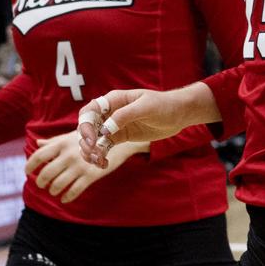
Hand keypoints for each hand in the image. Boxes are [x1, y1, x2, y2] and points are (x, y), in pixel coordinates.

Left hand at [25, 131, 147, 203]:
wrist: (120, 140)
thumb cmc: (94, 137)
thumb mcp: (73, 136)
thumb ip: (55, 141)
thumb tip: (37, 143)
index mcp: (63, 143)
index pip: (39, 156)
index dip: (30, 166)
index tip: (28, 172)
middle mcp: (69, 154)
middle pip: (45, 174)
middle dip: (41, 183)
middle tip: (42, 185)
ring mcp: (80, 165)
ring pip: (57, 185)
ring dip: (53, 190)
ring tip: (54, 190)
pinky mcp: (91, 175)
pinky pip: (74, 191)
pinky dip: (67, 197)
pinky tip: (65, 198)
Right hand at [77, 83, 219, 167]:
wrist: (180, 114)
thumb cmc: (164, 105)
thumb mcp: (146, 107)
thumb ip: (124, 115)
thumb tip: (104, 130)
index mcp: (113, 100)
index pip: (89, 111)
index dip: (85, 125)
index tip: (93, 139)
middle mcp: (110, 113)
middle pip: (87, 127)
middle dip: (86, 142)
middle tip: (94, 154)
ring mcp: (113, 126)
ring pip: (93, 140)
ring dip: (90, 152)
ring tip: (99, 161)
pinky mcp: (120, 137)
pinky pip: (103, 147)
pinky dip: (100, 156)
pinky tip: (103, 164)